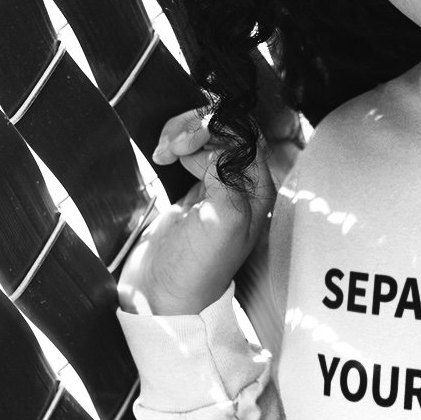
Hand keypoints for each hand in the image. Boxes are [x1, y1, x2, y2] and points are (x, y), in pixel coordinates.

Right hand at [118, 112, 273, 316]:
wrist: (163, 292)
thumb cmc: (198, 265)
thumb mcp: (225, 223)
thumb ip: (228, 179)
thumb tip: (214, 148)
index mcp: (258, 189)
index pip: (247, 135)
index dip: (218, 129)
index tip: (188, 145)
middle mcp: (242, 183)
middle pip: (226, 128)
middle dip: (196, 128)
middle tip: (173, 146)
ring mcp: (216, 182)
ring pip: (205, 133)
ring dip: (181, 132)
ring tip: (163, 153)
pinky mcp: (192, 184)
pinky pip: (189, 146)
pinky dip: (173, 142)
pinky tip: (161, 156)